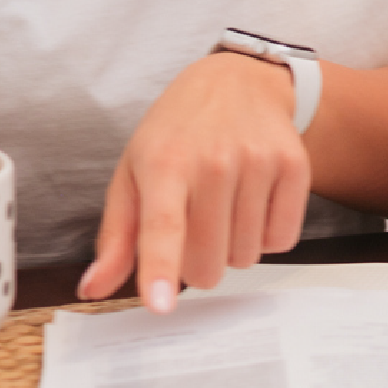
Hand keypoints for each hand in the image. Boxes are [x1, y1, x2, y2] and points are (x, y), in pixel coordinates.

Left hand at [80, 52, 313, 312]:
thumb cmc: (177, 134)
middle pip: (208, 261)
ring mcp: (258, 162)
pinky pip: (282, 240)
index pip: (162, 226)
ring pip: (246, 256)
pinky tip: (253, 205)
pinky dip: (266, 236)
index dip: (160, 269)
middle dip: (197, 264)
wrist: (238, 83)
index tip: (158, 305)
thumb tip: (92, 288)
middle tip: (193, 229)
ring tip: (224, 210)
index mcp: (164, 163)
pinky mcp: (294, 167)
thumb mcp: (133, 173)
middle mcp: (214, 161)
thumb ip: (116, 237)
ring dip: (233, 248)